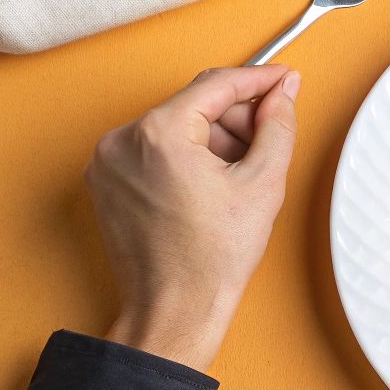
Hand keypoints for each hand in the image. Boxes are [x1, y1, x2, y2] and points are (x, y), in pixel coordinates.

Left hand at [83, 65, 301, 370]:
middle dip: (236, 120)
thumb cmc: (211, 260)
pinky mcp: (106, 182)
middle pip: (194, 105)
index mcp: (157, 134)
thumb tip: (282, 92)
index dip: (258, 79)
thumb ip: (277, 124)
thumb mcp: (263, 182)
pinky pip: (153, 150)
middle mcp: (122, 141)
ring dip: (212, 140)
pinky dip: (185, 157)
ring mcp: (108, 162)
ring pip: (174, 127)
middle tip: (268, 144)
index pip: (217, 85)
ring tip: (237, 180)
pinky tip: (210, 188)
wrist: (174, 310)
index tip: (283, 79)